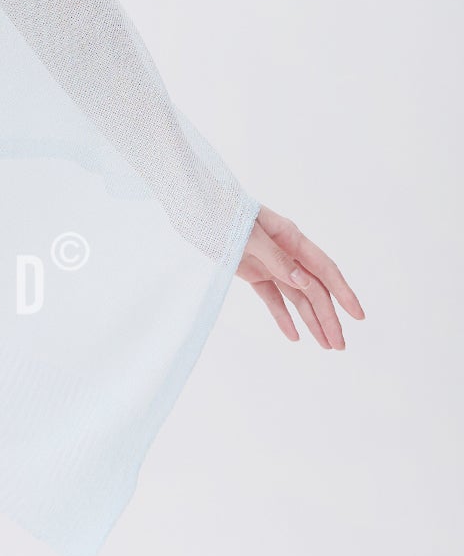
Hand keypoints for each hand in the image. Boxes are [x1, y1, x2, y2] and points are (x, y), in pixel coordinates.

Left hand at [236, 204, 362, 346]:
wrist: (197, 209)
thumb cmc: (225, 214)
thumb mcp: (250, 235)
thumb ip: (276, 258)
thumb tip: (304, 282)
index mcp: (292, 238)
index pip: (325, 270)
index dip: (344, 293)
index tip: (358, 315)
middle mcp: (287, 252)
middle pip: (314, 290)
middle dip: (328, 318)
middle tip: (339, 346)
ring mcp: (271, 263)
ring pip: (297, 297)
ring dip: (312, 321)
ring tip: (326, 346)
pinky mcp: (253, 272)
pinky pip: (272, 297)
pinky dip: (282, 317)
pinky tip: (294, 336)